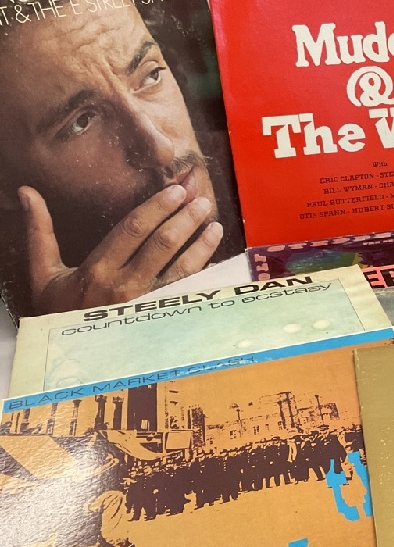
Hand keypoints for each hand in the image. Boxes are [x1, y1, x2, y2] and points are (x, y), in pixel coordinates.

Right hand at [19, 184, 222, 313]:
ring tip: (212, 222)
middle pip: (161, 245)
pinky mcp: (160, 319)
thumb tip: (27, 192)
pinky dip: (203, 271)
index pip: (133, 230)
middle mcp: (123, 287)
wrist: (67, 356)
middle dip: (184, 218)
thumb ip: (40, 231)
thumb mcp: (43, 272)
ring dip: (200, 243)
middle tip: (200, 198)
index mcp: (96, 271)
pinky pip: (187, 292)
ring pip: (180, 269)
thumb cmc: (57, 311)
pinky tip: (213, 254)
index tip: (176, 190)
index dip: (157, 207)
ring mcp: (145, 306)